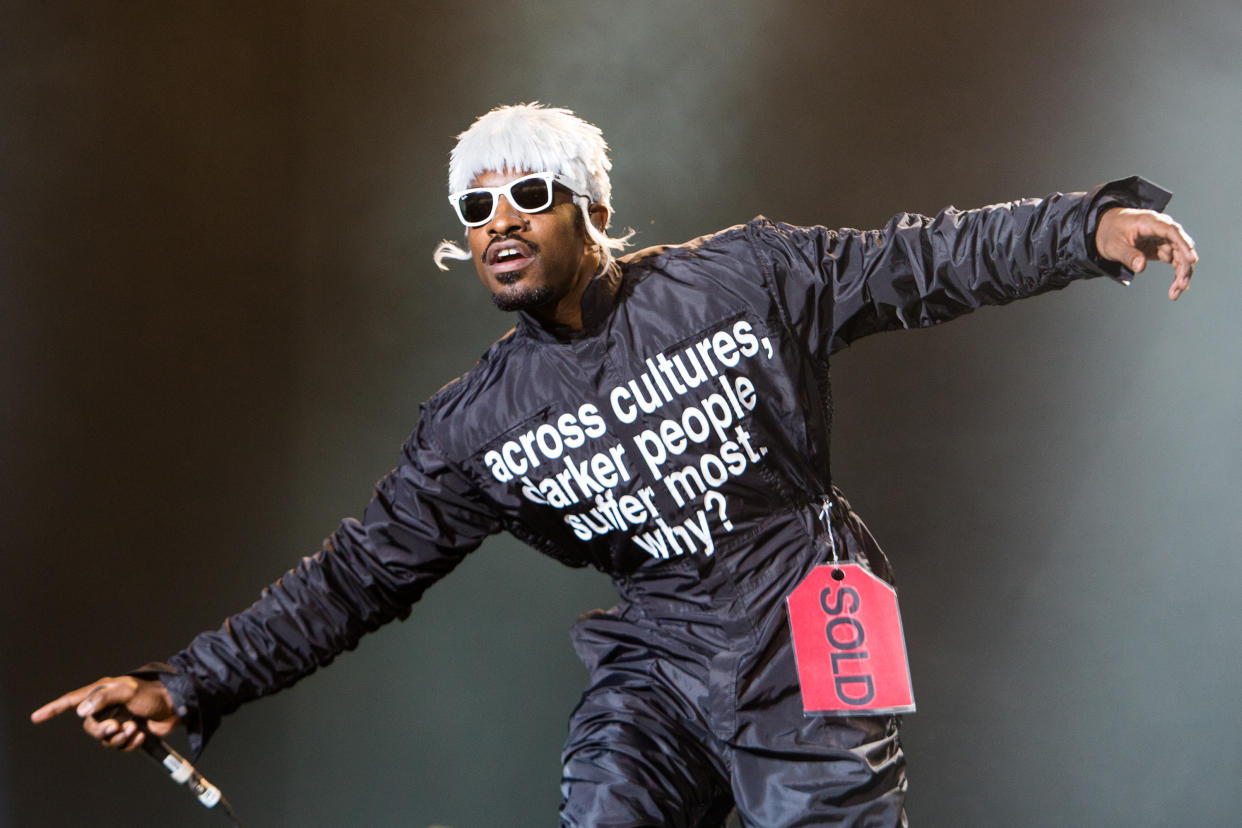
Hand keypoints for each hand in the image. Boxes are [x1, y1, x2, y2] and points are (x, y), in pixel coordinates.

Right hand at [31, 675, 177, 751]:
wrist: (176, 706)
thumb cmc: (153, 693)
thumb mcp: (128, 690)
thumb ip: (103, 697)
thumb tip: (80, 710)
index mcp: (103, 692)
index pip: (73, 700)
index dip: (54, 708)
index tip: (37, 717)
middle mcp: (107, 706)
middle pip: (90, 727)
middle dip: (103, 731)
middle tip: (118, 726)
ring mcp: (118, 720)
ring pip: (105, 739)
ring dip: (119, 738)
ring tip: (134, 728)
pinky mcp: (129, 732)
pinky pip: (119, 746)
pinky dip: (130, 743)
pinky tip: (141, 734)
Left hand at [1096, 207, 1197, 299]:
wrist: (1106, 228)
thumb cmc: (1110, 233)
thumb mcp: (1114, 245)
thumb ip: (1128, 255)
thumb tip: (1141, 267)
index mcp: (1150, 222)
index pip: (1172, 232)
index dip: (1184, 245)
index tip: (1191, 259)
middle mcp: (1161, 229)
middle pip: (1180, 246)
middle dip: (1184, 266)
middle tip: (1181, 285)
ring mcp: (1164, 239)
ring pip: (1180, 256)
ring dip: (1181, 274)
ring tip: (1175, 293)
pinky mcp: (1163, 248)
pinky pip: (1175, 261)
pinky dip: (1177, 274)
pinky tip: (1176, 288)